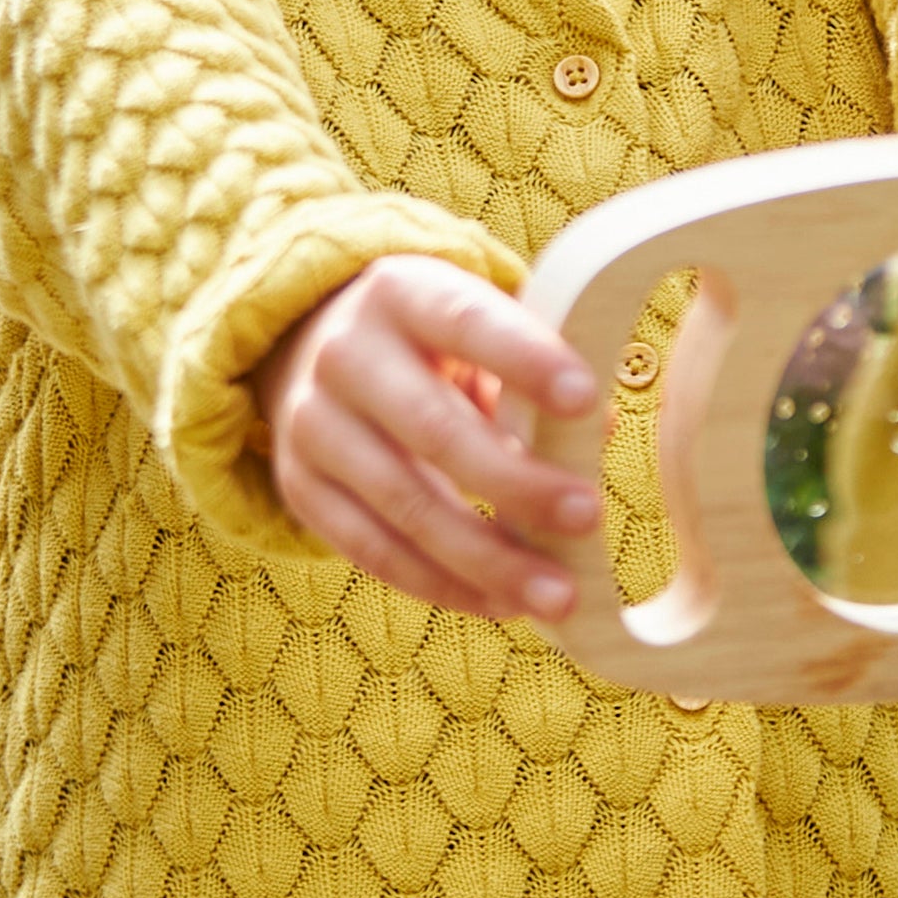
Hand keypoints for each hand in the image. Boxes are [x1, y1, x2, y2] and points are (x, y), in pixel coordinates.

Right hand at [248, 256, 605, 621]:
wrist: (312, 345)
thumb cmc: (435, 340)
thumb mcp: (476, 324)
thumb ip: (533, 368)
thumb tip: (596, 430)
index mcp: (401, 293)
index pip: (466, 323)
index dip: (525, 360)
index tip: (586, 398)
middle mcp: (345, 354)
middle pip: (434, 429)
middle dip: (517, 482)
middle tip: (590, 518)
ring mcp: (312, 424)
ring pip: (404, 505)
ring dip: (487, 559)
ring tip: (557, 594)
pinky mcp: (301, 487)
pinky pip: (373, 550)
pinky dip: (442, 585)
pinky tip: (502, 604)